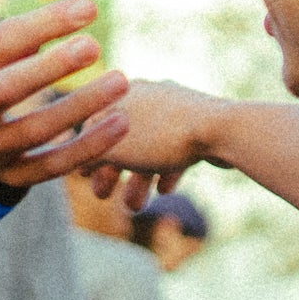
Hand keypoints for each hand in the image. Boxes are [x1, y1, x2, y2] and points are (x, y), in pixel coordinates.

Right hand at [0, 2, 128, 189]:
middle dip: (52, 67)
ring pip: (36, 130)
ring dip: (81, 106)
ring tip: (121, 81)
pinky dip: (88, 147)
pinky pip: (51, 166)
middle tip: (94, 46)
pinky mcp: (6, 179)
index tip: (88, 8)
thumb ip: (8, 46)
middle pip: (9, 89)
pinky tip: (120, 123)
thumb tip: (59, 17)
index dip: (44, 23)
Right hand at [84, 77, 224, 210]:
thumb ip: (90, 153)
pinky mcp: (199, 125)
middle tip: (103, 197)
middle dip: (112, 172)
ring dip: (138, 179)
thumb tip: (77, 160)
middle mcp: (147, 94)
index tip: (81, 176)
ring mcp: (175, 109)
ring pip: (148, 147)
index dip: (85, 151)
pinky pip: (175, 149)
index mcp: (123, 93)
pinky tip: (165, 190)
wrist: (221, 129)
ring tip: (136, 207)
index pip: (94, 122)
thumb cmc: (161, 137)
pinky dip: (166, 170)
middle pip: (121, 138)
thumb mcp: (114, 149)